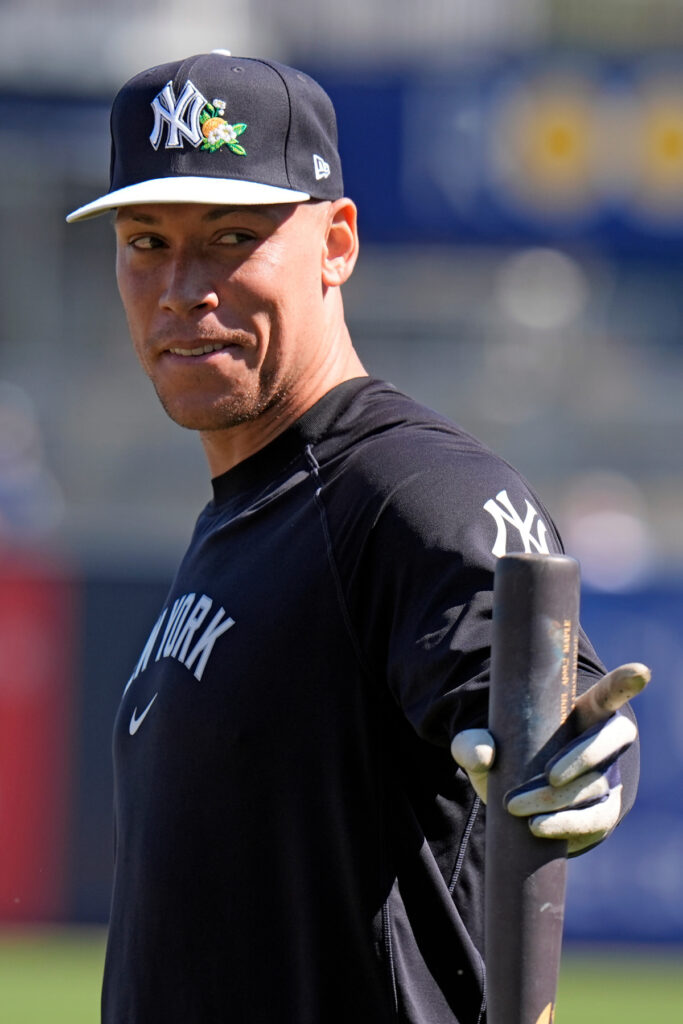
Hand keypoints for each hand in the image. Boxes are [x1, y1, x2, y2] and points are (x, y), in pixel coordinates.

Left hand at [450, 664, 648, 853]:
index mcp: (578, 713)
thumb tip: (484, 752)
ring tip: (516, 806)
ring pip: (596, 784)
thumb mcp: (480, 748)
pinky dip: (566, 824)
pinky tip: (538, 827)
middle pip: (614, 737)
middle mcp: (600, 742)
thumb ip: (471, 743)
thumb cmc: (505, 761)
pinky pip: (595, 819)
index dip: (624, 683)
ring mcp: (606, 779)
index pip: (607, 695)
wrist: (514, 807)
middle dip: (586, 754)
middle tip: (549, 775)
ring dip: (556, 797)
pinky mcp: (601, 813)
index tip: (639, 671)